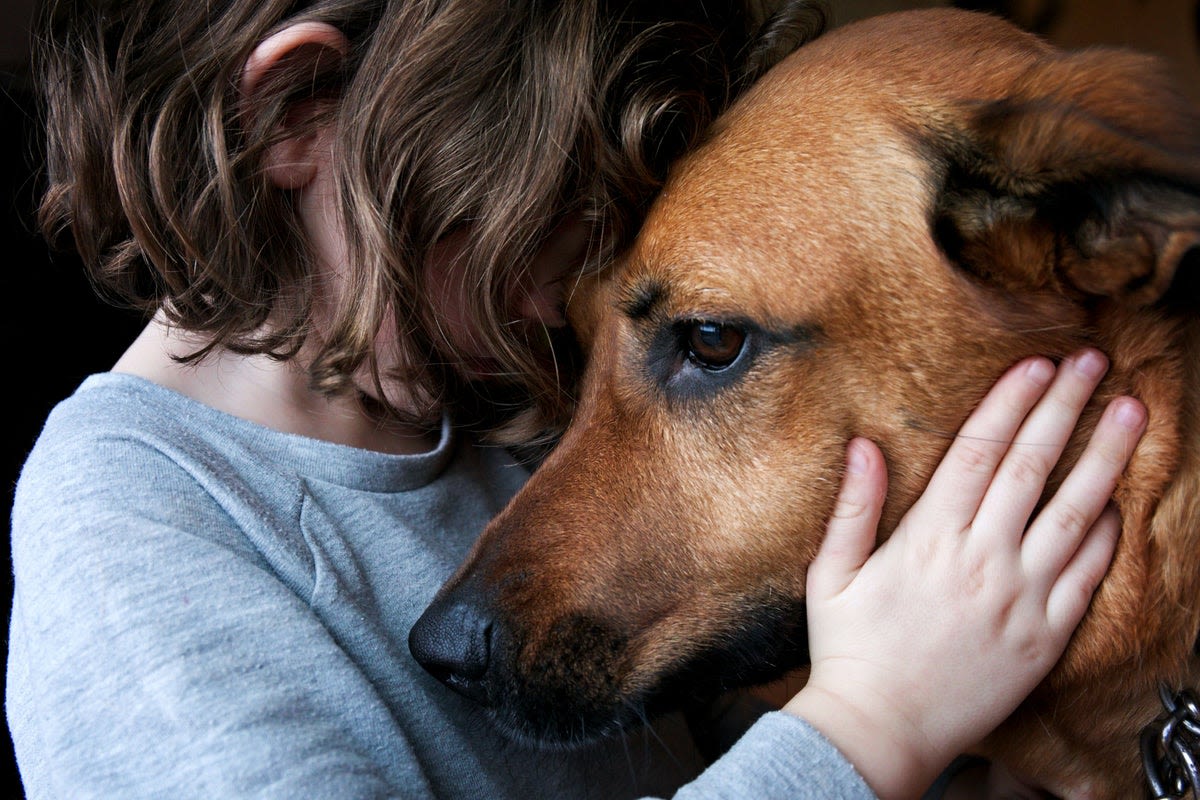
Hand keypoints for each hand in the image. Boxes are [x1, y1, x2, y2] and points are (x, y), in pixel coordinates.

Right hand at [783, 349, 1146, 799]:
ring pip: (1076, 513)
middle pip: (1033, 467)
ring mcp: (1021, 598)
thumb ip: (854, 508)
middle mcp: (983, 560)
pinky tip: (1119, 504)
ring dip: (1107, 458)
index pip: (979, 450)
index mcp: (929, 539)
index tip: (1036, 364)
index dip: (1011, 402)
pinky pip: (1088, 576)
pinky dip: (1108, 536)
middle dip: (1066, 407)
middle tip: (1094, 363)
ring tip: (1131, 414)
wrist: (882, 729)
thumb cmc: (850, 652)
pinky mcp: (1045, 635)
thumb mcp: (832, 575)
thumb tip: (864, 446)